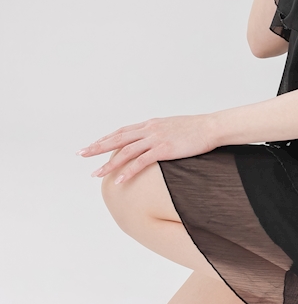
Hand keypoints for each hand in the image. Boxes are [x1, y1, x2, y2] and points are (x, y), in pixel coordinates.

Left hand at [77, 113, 217, 183]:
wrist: (211, 127)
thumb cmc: (196, 129)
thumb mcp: (173, 128)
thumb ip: (160, 133)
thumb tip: (153, 142)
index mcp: (150, 124)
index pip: (122, 131)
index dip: (106, 138)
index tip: (92, 145)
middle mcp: (149, 129)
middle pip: (117, 138)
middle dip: (98, 147)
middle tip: (81, 154)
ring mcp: (155, 138)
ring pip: (125, 151)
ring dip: (108, 163)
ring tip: (96, 174)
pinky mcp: (163, 149)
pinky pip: (141, 161)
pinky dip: (127, 171)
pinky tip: (118, 180)